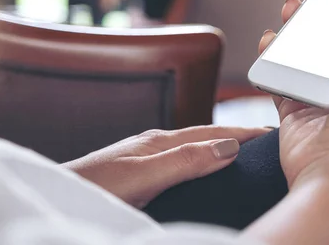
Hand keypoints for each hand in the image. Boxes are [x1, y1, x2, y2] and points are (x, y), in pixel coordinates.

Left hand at [63, 126, 269, 207]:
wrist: (57, 197)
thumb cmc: (94, 188)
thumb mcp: (143, 176)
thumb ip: (184, 160)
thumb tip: (228, 147)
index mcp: (160, 140)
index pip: (212, 132)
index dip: (242, 132)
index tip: (270, 130)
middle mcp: (156, 144)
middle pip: (205, 135)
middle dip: (236, 134)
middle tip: (265, 138)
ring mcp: (147, 156)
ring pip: (194, 147)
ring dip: (220, 146)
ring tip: (243, 150)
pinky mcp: (141, 171)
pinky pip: (182, 160)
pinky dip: (202, 160)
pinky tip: (203, 169)